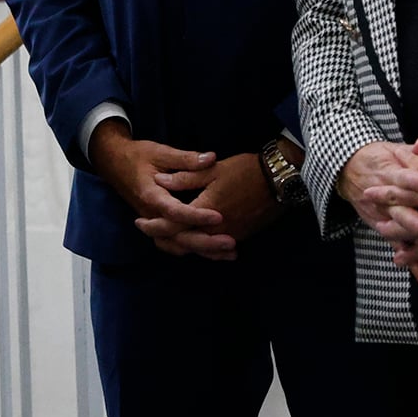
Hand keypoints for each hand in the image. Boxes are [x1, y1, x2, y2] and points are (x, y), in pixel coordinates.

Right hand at [87, 122, 228, 257]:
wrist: (114, 164)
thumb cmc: (138, 156)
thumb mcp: (160, 151)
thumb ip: (186, 158)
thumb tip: (210, 158)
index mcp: (151, 195)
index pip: (174, 211)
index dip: (196, 215)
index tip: (219, 216)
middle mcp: (150, 215)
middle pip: (177, 237)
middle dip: (205, 243)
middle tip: (231, 243)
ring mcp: (153, 223)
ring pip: (176, 246)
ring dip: (202, 251)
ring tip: (228, 253)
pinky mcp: (157, 226)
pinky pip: (173, 245)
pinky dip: (192, 250)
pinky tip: (212, 252)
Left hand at [140, 152, 280, 259]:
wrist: (278, 180)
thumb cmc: (245, 170)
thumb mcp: (213, 168)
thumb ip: (186, 177)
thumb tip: (160, 181)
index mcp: (207, 210)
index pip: (174, 226)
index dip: (154, 226)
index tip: (139, 222)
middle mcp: (218, 229)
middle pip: (184, 242)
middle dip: (163, 238)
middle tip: (146, 231)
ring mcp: (230, 235)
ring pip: (198, 248)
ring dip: (180, 244)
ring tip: (163, 237)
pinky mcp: (240, 236)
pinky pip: (213, 248)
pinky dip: (198, 246)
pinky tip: (190, 241)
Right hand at [339, 137, 417, 257]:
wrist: (345, 170)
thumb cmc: (378, 159)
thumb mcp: (392, 150)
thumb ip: (412, 151)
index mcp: (388, 174)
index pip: (402, 177)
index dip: (415, 181)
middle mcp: (384, 198)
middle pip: (402, 211)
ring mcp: (382, 215)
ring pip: (400, 232)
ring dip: (417, 244)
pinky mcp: (382, 228)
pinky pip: (398, 246)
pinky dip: (410, 264)